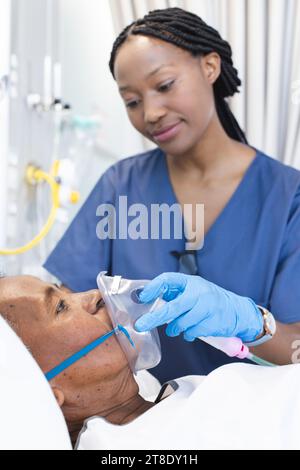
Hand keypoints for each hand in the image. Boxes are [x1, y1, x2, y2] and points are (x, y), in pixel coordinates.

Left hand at [135, 273, 262, 341]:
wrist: (237, 310)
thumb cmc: (209, 300)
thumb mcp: (193, 290)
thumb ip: (174, 293)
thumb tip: (147, 300)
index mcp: (191, 282)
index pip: (168, 279)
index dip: (153, 287)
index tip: (143, 297)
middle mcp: (199, 292)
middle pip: (172, 307)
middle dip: (154, 318)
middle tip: (141, 325)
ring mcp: (207, 308)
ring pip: (182, 324)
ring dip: (175, 328)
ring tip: (177, 327)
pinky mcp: (213, 322)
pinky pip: (192, 333)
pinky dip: (189, 334)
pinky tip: (194, 329)